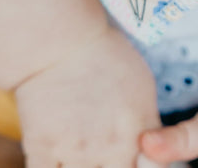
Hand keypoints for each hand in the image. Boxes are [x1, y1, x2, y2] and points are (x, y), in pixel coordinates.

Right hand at [14, 26, 165, 166]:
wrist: (63, 42)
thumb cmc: (105, 56)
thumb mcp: (143, 85)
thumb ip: (148, 122)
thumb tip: (154, 145)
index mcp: (140, 128)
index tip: (138, 164)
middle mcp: (112, 145)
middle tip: (108, 160)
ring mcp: (77, 151)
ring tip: (86, 159)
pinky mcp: (43, 151)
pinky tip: (60, 163)